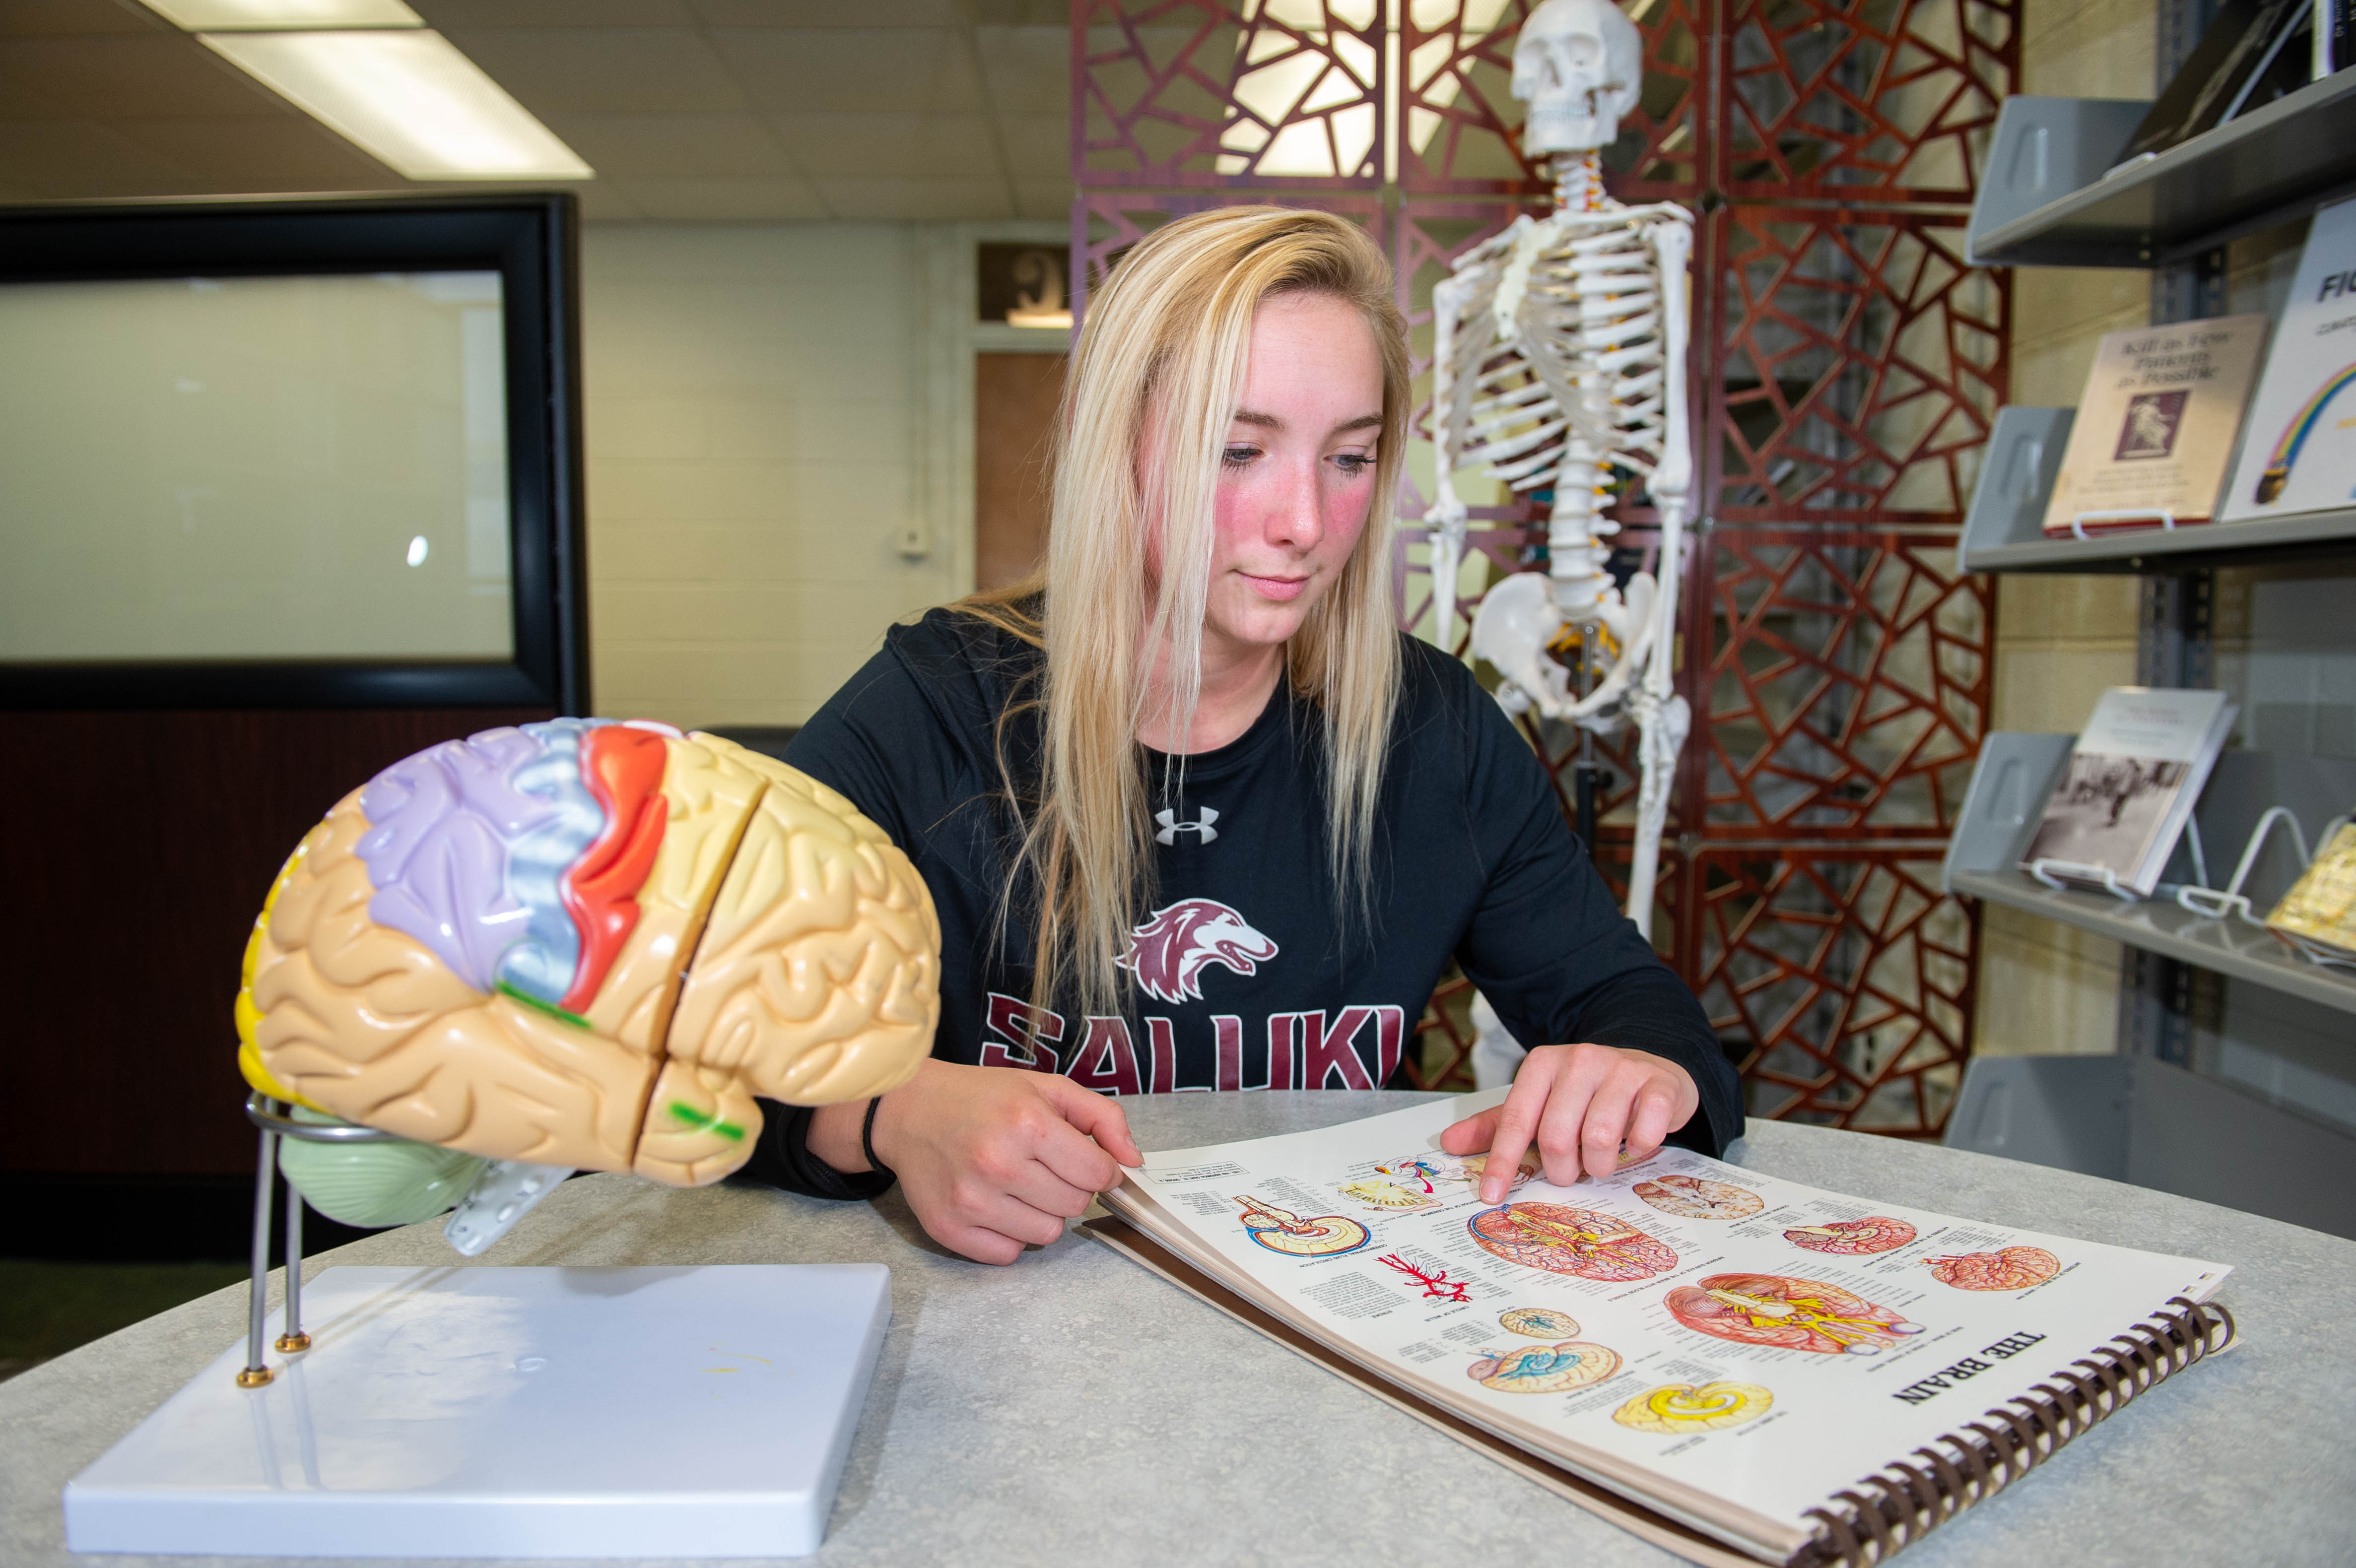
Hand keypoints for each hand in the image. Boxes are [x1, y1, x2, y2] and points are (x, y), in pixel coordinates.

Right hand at [810, 1059, 1142, 1264]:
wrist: (908, 1110)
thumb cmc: (982, 1098)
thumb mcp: (1046, 1088)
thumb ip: (1101, 1118)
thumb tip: (1135, 1161)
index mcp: (1027, 1123)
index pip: (1098, 1173)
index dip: (1099, 1168)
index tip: (1083, 1160)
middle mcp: (998, 1164)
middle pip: (1075, 1205)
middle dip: (1068, 1186)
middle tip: (1041, 1165)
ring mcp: (970, 1200)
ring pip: (1047, 1234)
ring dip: (1041, 1213)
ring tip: (1016, 1184)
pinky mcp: (948, 1228)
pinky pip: (1009, 1254)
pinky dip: (1009, 1234)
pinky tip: (994, 1204)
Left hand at [1439, 1044, 1697, 1202]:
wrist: (1650, 1070)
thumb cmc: (1587, 1096)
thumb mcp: (1541, 1104)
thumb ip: (1497, 1125)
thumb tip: (1448, 1143)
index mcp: (1543, 1064)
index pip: (1515, 1119)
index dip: (1502, 1162)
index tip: (1491, 1196)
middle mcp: (1580, 1059)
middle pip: (1556, 1136)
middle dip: (1561, 1170)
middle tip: (1571, 1172)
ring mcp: (1622, 1069)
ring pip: (1599, 1139)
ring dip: (1599, 1166)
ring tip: (1602, 1158)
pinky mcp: (1659, 1084)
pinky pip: (1643, 1136)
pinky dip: (1638, 1151)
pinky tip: (1635, 1142)